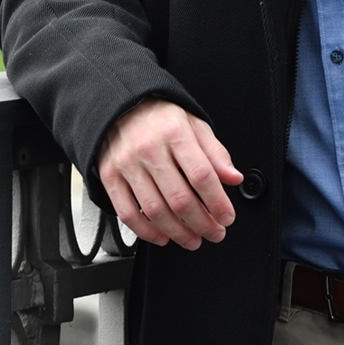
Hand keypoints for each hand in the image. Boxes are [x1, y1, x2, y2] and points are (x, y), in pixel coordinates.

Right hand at [98, 98, 243, 248]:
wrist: (121, 105)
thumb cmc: (160, 117)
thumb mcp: (194, 124)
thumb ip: (215, 152)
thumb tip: (233, 177)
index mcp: (175, 133)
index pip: (201, 175)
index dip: (218, 202)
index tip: (227, 217)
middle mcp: (149, 149)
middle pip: (180, 198)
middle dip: (202, 223)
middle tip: (215, 233)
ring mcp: (127, 164)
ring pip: (155, 211)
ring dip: (178, 232)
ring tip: (193, 239)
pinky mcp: (110, 177)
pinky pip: (128, 213)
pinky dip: (146, 232)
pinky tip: (162, 236)